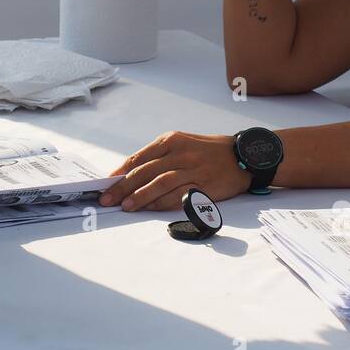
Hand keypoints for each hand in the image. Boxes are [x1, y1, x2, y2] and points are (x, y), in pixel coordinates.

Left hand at [99, 131, 250, 211]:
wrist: (243, 155)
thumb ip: (158, 157)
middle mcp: (180, 153)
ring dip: (140, 196)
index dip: (120, 172)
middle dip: (123, 186)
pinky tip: (149, 208)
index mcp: (171, 140)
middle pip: (145, 171)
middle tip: (107, 198)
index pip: (139, 157)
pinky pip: (177, 195)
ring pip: (159, 183)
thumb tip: (131, 175)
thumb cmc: (208, 151)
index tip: (105, 183)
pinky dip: (161, 203)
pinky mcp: (203, 184)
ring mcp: (192, 169)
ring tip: (125, 206)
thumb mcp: (182, 144)